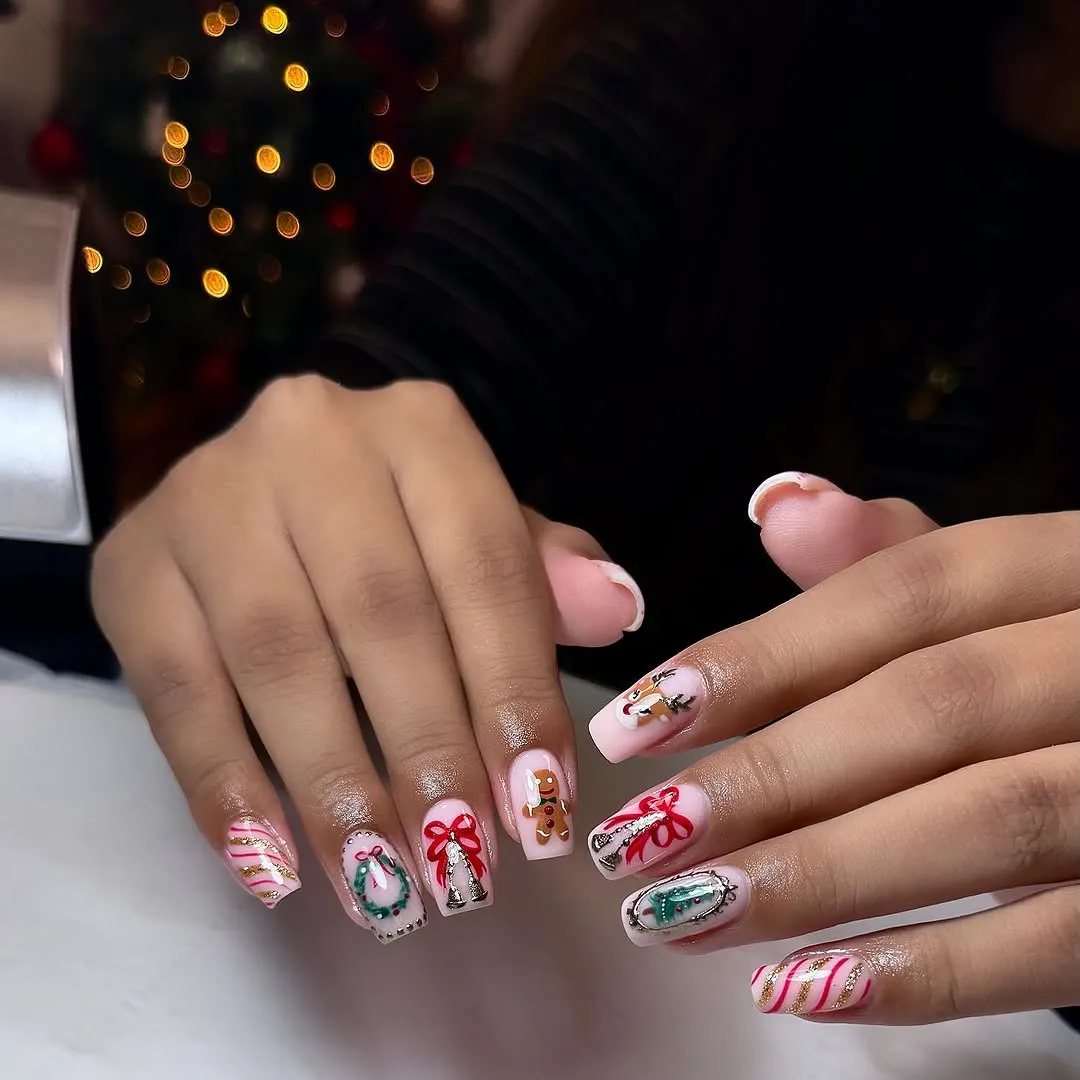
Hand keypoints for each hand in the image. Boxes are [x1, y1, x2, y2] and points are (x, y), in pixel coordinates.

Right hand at [91, 376, 642, 935]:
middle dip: (429, 749)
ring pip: (278, 653)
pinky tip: (272, 861)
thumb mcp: (475, 532)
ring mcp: (209, 495)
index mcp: (419, 426)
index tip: (541, 806)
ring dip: (335, 782)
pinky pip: (176, 689)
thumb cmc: (390, 525)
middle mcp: (310, 438)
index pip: (485, 563)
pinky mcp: (133, 564)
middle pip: (382, 610)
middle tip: (464, 865)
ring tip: (382, 883)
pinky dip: (225, 785)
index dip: (515, 690)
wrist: (250, 491)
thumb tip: (617, 607)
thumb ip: (541, 574)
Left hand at [585, 472, 1077, 1022]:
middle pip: (934, 704)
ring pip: (989, 820)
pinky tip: (806, 986)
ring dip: (818, 875)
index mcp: (1074, 565)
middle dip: (772, 775)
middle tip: (638, 835)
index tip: (635, 719)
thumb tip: (778, 507)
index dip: (762, 655)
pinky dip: (934, 972)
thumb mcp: (1014, 594)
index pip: (907, 590)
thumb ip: (900, 558)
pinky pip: (1066, 942)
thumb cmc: (1076, 664)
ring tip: (681, 914)